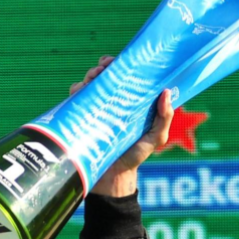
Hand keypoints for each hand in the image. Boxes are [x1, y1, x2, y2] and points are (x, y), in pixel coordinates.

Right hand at [75, 56, 173, 197]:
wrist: (111, 178)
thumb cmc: (135, 157)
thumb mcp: (156, 138)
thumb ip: (164, 118)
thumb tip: (166, 92)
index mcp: (128, 102)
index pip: (123, 77)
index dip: (120, 64)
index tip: (119, 60)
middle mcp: (110, 103)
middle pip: (102, 76)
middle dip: (101, 67)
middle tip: (103, 68)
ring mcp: (93, 111)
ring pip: (86, 84)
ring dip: (88, 77)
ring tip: (91, 80)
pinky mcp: (78, 120)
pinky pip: (73, 100)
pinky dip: (75, 92)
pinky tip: (79, 93)